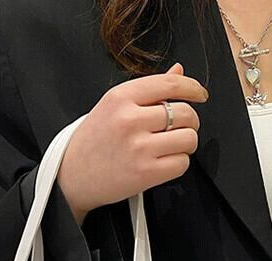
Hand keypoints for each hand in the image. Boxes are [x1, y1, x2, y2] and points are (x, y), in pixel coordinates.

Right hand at [57, 62, 207, 224]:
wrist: (71, 177)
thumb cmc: (92, 143)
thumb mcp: (112, 107)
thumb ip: (147, 91)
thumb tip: (178, 71)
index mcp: (120, 98)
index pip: (170, 84)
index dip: (193, 88)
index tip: (200, 94)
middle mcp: (129, 120)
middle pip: (185, 112)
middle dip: (190, 121)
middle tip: (181, 128)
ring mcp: (138, 148)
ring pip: (188, 138)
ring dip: (186, 143)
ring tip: (171, 146)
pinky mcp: (145, 173)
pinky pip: (182, 163)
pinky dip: (179, 163)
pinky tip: (164, 162)